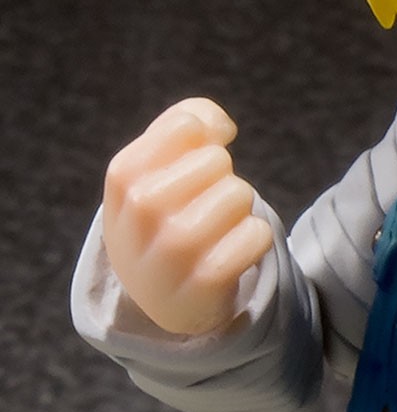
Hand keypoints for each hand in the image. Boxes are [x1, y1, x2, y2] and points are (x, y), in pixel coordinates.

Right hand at [102, 98, 273, 335]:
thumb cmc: (166, 210)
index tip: (191, 165)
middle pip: (218, 160)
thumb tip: (221, 128)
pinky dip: (253, 240)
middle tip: (200, 207)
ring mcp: (171, 249)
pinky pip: (257, 234)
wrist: (158, 293)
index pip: (186, 126)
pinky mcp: (205, 281)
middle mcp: (141, 210)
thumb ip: (188, 118)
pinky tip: (227, 256)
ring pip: (240, 194)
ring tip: (212, 232)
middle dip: (220, 180)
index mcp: (124, 175)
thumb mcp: (157, 162)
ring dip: (238, 211)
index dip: (204, 139)